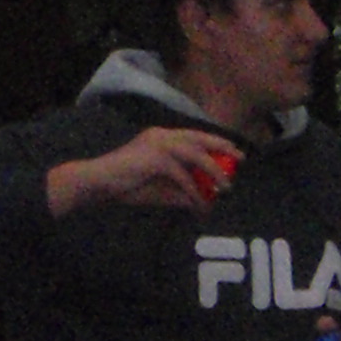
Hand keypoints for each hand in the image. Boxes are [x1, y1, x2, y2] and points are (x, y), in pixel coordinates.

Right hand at [45, 127, 238, 217]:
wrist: (100, 183)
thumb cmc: (128, 186)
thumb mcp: (163, 189)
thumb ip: (184, 192)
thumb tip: (207, 200)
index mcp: (161, 137)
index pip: (194, 136)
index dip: (215, 142)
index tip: (233, 151)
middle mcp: (161, 136)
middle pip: (199, 138)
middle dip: (222, 147)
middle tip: (240, 158)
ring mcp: (157, 145)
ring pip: (195, 154)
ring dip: (213, 171)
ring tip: (225, 187)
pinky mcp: (155, 159)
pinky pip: (183, 176)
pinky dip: (194, 191)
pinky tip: (200, 204)